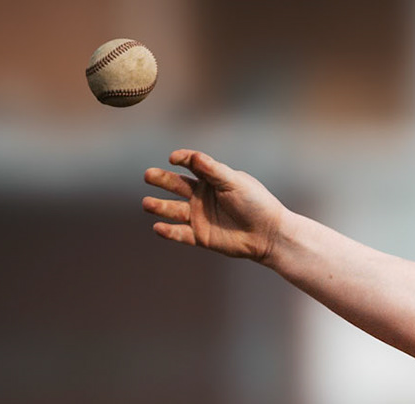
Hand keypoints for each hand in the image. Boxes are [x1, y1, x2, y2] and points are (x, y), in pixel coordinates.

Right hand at [142, 150, 289, 261]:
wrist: (268, 234)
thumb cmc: (256, 203)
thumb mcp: (234, 182)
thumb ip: (212, 170)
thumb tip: (191, 156)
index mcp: (211, 179)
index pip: (191, 165)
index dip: (181, 159)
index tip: (173, 158)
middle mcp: (202, 196)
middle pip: (175, 185)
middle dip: (161, 179)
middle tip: (148, 175)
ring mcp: (199, 216)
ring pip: (172, 210)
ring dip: (159, 206)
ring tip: (147, 203)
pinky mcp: (201, 236)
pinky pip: (180, 234)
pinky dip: (169, 232)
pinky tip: (158, 227)